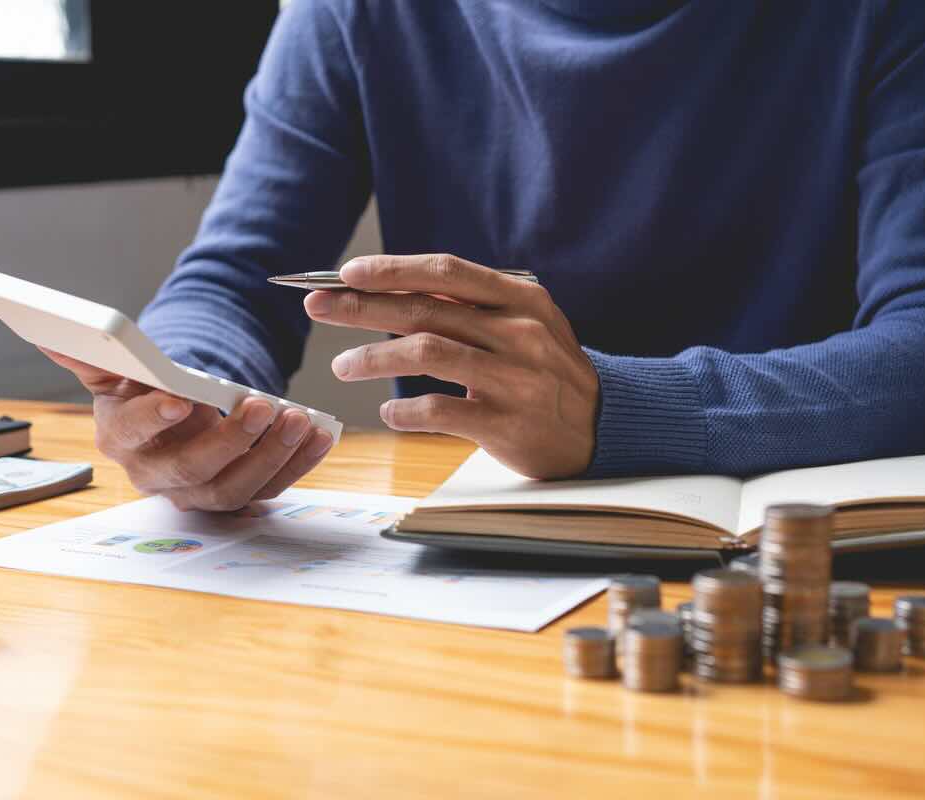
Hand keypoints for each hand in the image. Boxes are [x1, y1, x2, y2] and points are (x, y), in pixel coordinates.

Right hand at [40, 348, 333, 509]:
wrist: (172, 416)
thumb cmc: (143, 391)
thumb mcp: (118, 370)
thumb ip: (94, 355)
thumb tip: (54, 336)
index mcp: (121, 439)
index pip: (132, 433)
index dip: (154, 417)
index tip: (180, 398)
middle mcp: (156, 475)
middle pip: (191, 470)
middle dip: (229, 440)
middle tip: (260, 405)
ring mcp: (198, 492)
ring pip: (234, 488)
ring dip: (271, 456)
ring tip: (300, 420)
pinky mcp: (236, 497)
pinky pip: (270, 488)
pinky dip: (299, 463)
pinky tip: (321, 436)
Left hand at [303, 254, 598, 478]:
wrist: (605, 427)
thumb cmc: (547, 372)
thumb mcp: (524, 326)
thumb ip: (471, 308)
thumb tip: (393, 289)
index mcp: (521, 300)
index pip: (447, 273)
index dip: (392, 269)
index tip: (346, 273)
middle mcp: (519, 333)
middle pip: (425, 310)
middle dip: (362, 306)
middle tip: (319, 307)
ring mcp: (515, 379)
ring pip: (426, 354)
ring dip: (373, 357)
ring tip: (342, 365)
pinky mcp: (508, 425)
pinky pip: (440, 410)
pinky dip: (404, 411)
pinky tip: (388, 414)